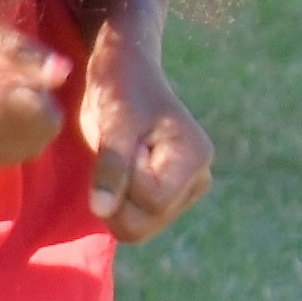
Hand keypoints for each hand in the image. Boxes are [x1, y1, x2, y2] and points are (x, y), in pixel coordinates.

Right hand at [0, 0, 73, 170]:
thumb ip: (17, 51)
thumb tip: (63, 73)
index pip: (34, 113)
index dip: (44, 90)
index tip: (31, 68)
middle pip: (36, 135)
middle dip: (40, 107)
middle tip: (15, 75)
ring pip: (24, 148)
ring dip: (27, 123)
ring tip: (1, 89)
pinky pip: (3, 154)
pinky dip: (11, 134)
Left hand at [79, 16, 215, 242]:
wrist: (127, 73)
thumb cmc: (120, 89)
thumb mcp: (112, 122)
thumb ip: (111, 167)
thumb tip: (102, 211)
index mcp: (194, 157)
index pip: (152, 202)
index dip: (123, 182)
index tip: (121, 145)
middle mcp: (199, 178)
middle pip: (145, 223)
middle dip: (118, 195)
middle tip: (117, 153)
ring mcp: (187, 189)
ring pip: (139, 227)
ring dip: (117, 197)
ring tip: (120, 159)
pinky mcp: (171, 194)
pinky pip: (136, 219)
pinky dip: (119, 199)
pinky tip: (122, 169)